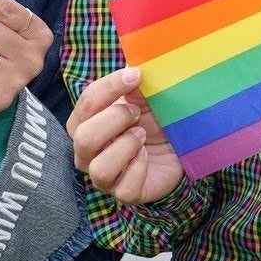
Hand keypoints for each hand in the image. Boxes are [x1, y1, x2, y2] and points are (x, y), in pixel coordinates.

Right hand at [67, 68, 184, 204]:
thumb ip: (133, 79)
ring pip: (100, 168)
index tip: (136, 76)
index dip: (110, 87)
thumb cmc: (151, 117)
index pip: (87, 102)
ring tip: (142, 136)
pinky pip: (124, 188)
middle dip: (115, 119)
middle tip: (137, 113)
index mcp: (85, 122)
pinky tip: (147, 156)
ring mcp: (103, 176)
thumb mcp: (143, 94)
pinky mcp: (124, 193)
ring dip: (126, 146)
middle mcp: (86, 151)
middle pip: (83, 138)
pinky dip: (139, 169)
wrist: (176, 146)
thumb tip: (134, 67)